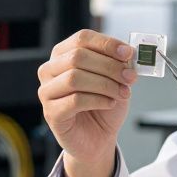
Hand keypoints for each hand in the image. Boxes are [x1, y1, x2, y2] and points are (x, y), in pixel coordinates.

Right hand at [37, 29, 136, 176]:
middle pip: (78, 56)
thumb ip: (120, 65)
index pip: (82, 38)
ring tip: (122, 93)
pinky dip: (98, 100)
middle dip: (109, 66)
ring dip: (105, 84)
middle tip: (130, 77)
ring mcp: (47, 91)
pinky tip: (110, 103)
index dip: (107, 44)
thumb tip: (129, 54)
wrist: (98, 138)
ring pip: (74, 77)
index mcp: (64, 54)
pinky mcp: (51, 112)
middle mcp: (50, 70)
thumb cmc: (103, 105)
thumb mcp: (116, 80)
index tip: (129, 53)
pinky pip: (75, 100)